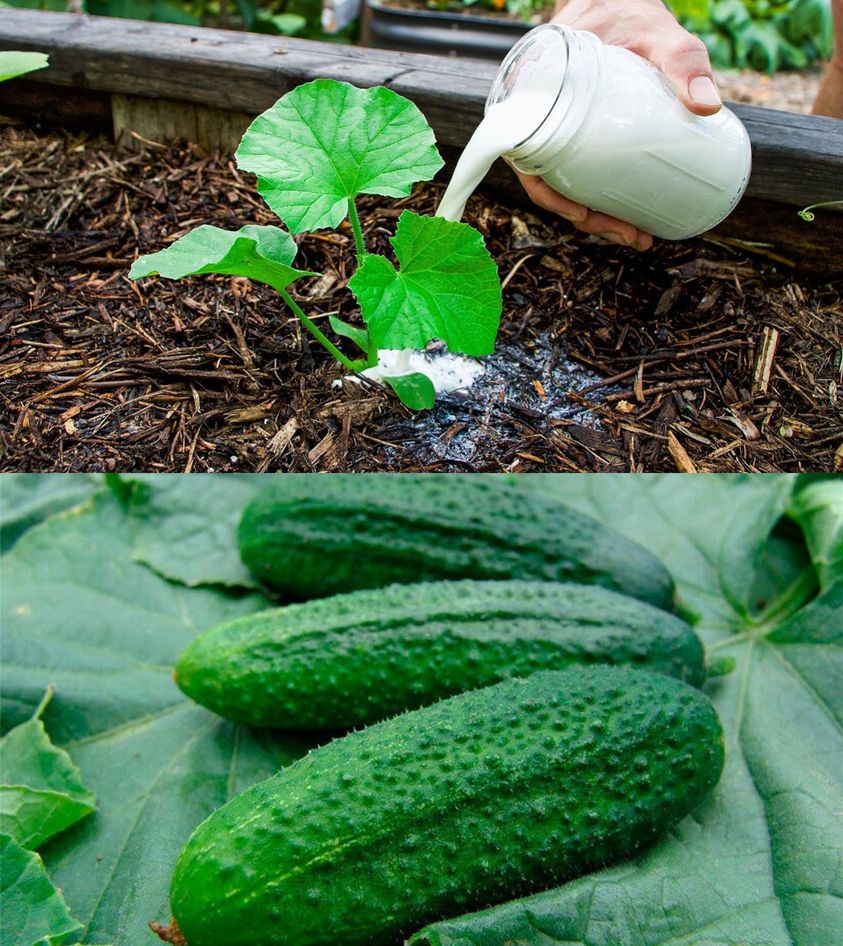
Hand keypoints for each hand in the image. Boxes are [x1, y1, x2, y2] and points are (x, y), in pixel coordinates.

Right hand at [518, 0, 721, 250]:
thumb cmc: (628, 10)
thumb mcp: (657, 33)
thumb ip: (683, 62)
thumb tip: (708, 107)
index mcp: (529, 92)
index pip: (525, 156)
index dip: (549, 194)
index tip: (582, 215)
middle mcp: (534, 116)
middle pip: (548, 181)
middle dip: (587, 218)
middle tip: (630, 236)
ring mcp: (554, 127)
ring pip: (563, 182)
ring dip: (596, 216)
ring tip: (635, 235)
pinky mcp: (573, 133)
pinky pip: (573, 171)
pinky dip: (595, 196)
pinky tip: (624, 214)